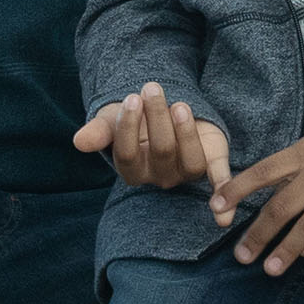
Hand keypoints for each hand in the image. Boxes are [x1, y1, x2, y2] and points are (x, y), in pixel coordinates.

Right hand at [69, 81, 230, 197]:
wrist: (160, 114)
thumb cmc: (134, 120)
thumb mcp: (112, 121)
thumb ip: (98, 132)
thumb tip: (80, 142)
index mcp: (132, 170)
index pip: (127, 154)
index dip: (129, 127)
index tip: (131, 99)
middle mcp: (159, 177)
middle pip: (161, 152)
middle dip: (157, 118)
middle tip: (152, 88)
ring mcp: (186, 173)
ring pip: (191, 161)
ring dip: (187, 133)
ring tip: (180, 105)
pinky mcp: (211, 164)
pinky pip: (217, 180)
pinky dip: (224, 195)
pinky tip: (223, 215)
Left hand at [214, 123, 303, 275]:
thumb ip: (286, 167)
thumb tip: (249, 191)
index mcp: (302, 154)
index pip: (262, 173)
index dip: (237, 190)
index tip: (215, 208)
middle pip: (283, 207)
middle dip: (259, 234)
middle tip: (242, 256)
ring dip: (287, 250)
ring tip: (270, 269)